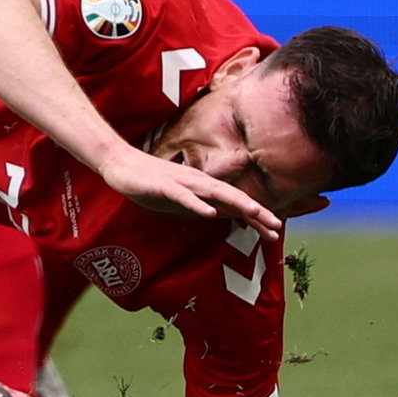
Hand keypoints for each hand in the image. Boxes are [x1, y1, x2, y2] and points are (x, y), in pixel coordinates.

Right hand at [96, 146, 282, 241]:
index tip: (275, 232)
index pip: (235, 203)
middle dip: (256, 211)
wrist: (120, 163)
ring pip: (214, 193)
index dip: (256, 217)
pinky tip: (210, 214)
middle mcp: (198, 182)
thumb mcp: (179, 200)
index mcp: (203, 188)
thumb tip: (218, 216)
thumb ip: (198, 206)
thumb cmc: (149, 183)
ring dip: (236, 202)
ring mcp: (182, 182)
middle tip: (277, 228)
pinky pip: (184, 196)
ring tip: (256, 213)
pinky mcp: (164, 185)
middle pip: (232, 197)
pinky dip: (198, 204)